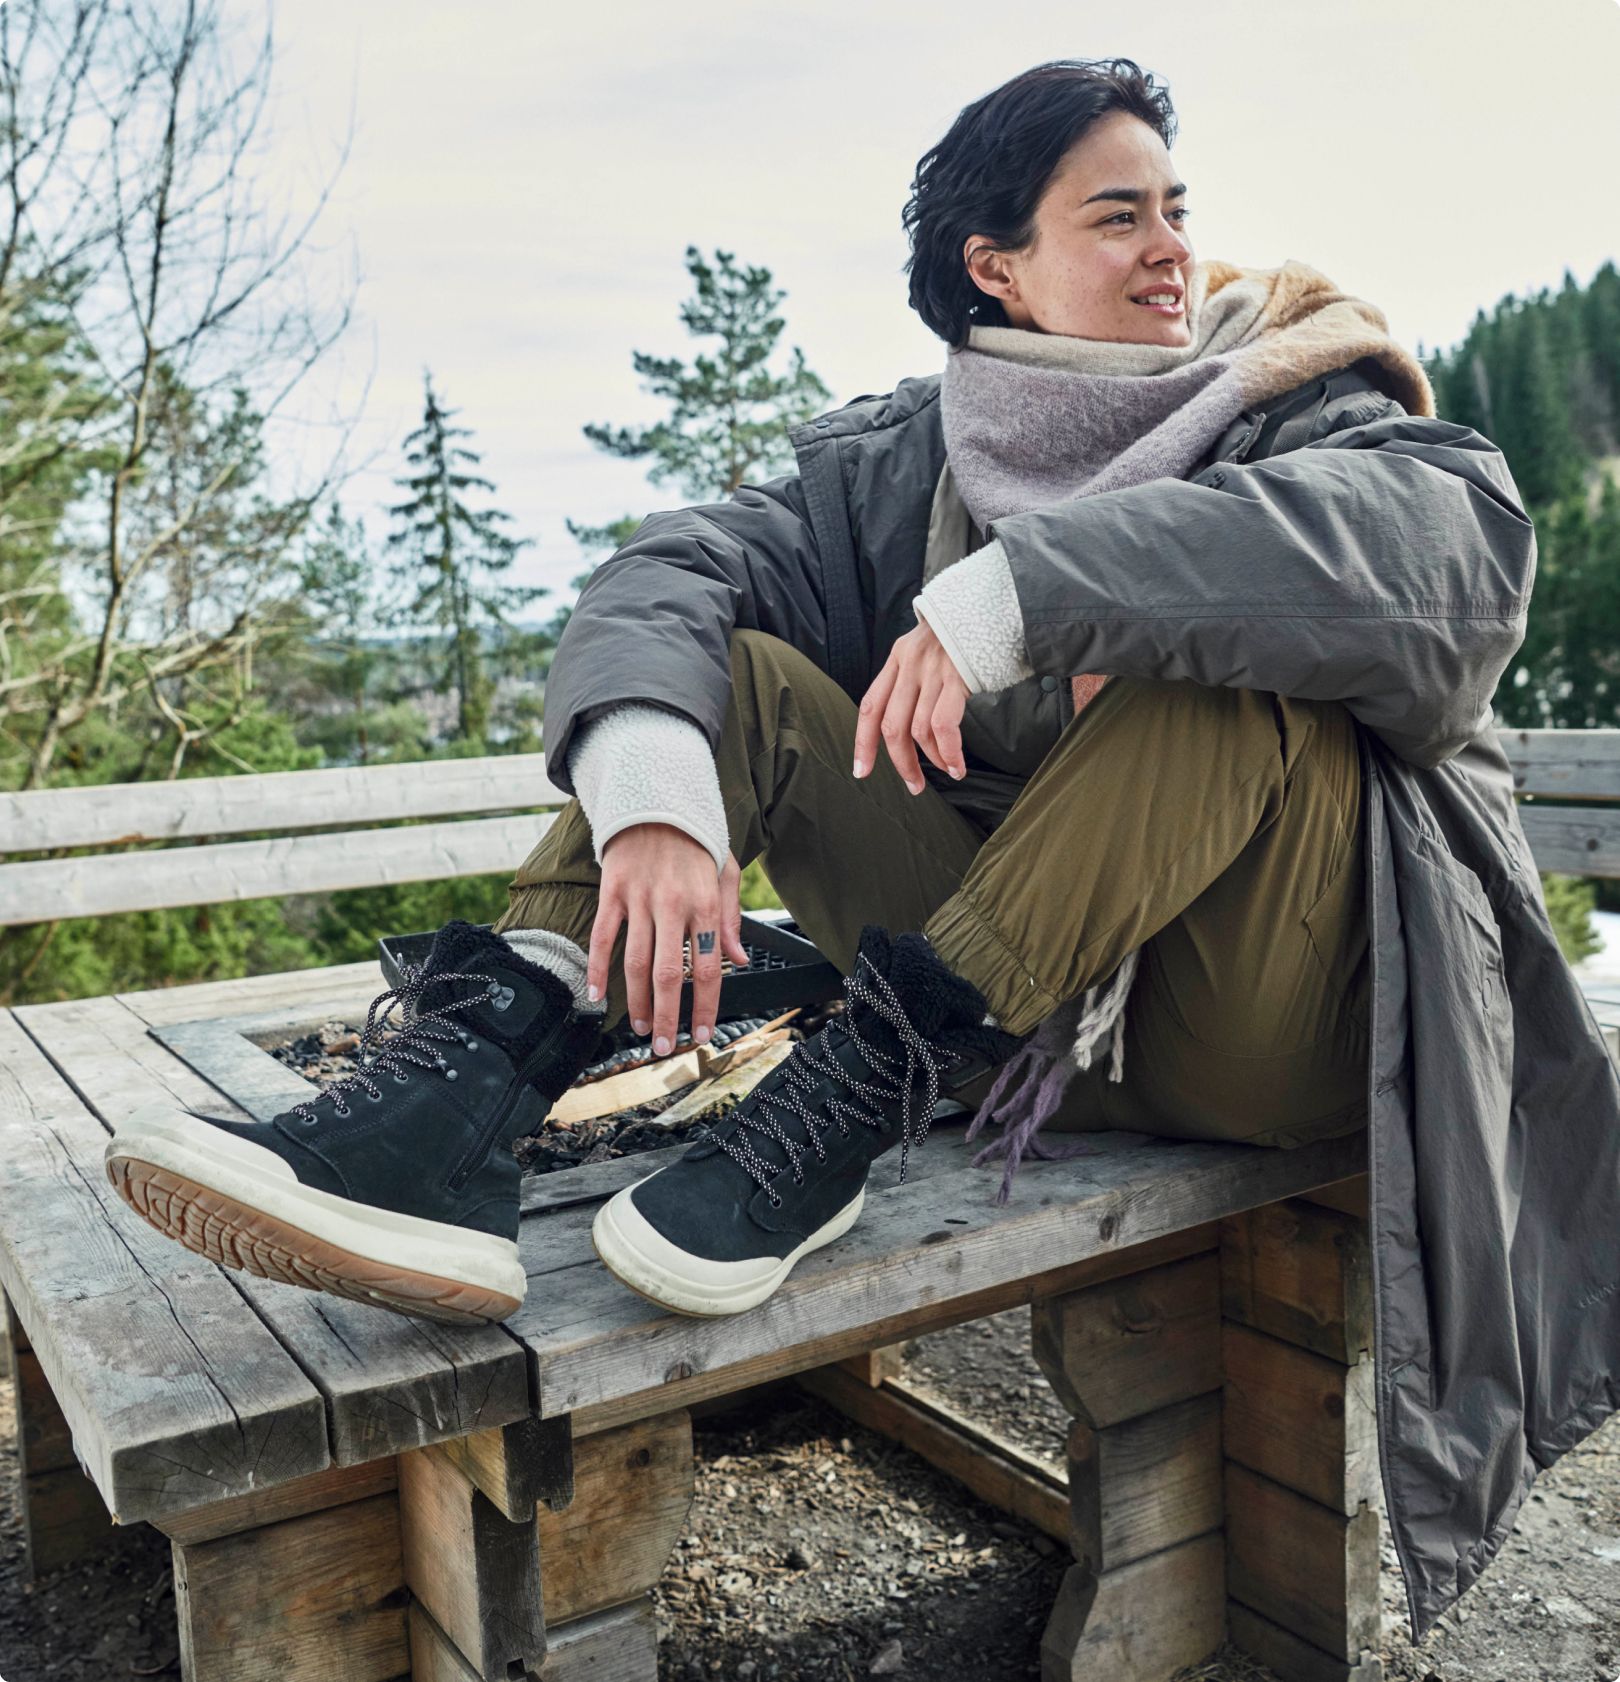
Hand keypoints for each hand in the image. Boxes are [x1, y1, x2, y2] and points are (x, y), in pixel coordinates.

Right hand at [588, 825, 750, 1055]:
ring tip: (640, 1028)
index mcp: (705, 904)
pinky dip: (597, 969)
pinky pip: (602, 937)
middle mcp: (673, 904)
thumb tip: (739, 961)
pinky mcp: (612, 891)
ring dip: (636, 1002)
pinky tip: (597, 995)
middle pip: (667, 975)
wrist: (656, 798)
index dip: (703, 1006)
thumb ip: (730, 919)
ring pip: (635, 963)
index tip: (700, 1034)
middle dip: (666, 1017)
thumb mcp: (726, 873)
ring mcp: (640, 898)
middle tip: (663, 1046)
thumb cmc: (695, 839)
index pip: (707, 968)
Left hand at [852, 620, 968, 791]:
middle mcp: (910, 664)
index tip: (861, 770)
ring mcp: (933, 671)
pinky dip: (948, 752)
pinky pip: (943, 725)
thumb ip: (913, 678)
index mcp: (898, 658)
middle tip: (913, 786)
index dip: (863, 742)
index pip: (870, 705)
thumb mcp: (926, 647)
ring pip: (918, 731)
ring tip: (948, 772)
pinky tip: (957, 765)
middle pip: (891, 726)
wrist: (993, 602)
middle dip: (900, 762)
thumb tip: (910, 723)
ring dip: (932, 761)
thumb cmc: (964, 633)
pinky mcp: (957, 678)